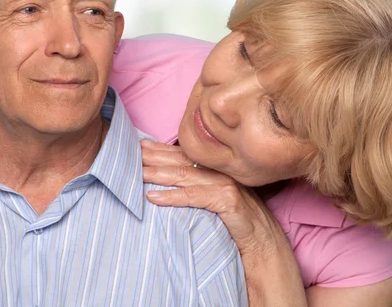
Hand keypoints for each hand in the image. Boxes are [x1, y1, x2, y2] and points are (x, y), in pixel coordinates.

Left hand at [141, 139, 284, 257]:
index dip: (158, 149)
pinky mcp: (228, 200)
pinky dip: (171, 196)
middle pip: (179, 160)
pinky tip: (153, 197)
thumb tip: (164, 180)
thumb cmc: (237, 223)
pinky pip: (194, 197)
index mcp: (215, 168)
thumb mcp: (215, 200)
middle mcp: (220, 170)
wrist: (265, 244)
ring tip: (134, 174)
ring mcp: (225, 183)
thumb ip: (196, 186)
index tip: (136, 145)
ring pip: (183, 175)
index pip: (182, 154)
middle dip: (151, 157)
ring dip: (156, 173)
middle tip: (126, 154)